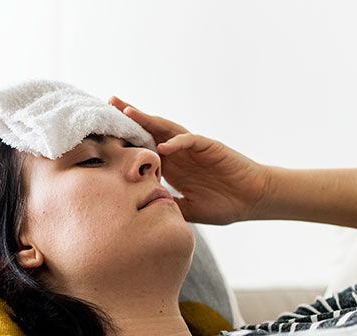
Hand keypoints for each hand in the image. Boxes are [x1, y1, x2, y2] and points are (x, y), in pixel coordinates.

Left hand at [109, 96, 269, 224]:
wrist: (253, 200)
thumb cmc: (224, 204)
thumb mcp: (188, 209)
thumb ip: (168, 205)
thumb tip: (143, 212)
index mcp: (172, 167)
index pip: (144, 148)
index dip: (126, 140)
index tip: (103, 133)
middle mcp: (180, 153)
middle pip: (151, 131)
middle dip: (130, 118)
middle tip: (107, 103)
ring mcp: (194, 148)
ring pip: (167, 129)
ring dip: (148, 120)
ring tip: (127, 112)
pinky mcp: (212, 147)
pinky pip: (192, 141)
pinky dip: (178, 142)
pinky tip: (163, 145)